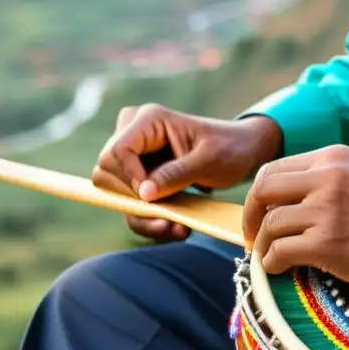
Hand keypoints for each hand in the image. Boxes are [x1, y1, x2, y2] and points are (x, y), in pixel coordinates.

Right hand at [92, 105, 282, 242]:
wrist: (242, 153)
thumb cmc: (230, 148)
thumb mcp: (208, 160)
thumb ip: (175, 174)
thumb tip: (143, 194)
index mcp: (149, 120)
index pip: (117, 151)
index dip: (129, 178)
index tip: (154, 197)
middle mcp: (133, 134)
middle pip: (106, 174)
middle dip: (134, 202)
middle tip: (168, 218)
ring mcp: (133, 157)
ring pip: (113, 194)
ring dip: (142, 218)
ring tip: (177, 229)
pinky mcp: (137, 177)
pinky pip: (128, 205)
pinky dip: (149, 221)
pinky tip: (176, 228)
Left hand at [242, 145, 348, 290]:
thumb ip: (331, 177)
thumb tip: (295, 195)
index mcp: (333, 158)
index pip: (274, 169)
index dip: (259, 194)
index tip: (259, 213)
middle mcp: (326, 178)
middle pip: (262, 190)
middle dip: (249, 215)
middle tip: (251, 235)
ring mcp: (326, 211)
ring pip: (270, 224)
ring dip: (262, 244)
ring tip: (267, 257)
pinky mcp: (327, 244)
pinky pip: (280, 251)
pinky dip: (271, 262)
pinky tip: (278, 269)